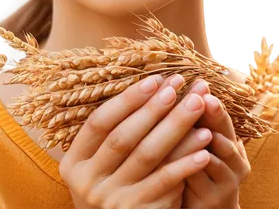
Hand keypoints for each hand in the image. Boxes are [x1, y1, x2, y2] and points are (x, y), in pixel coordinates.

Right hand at [59, 73, 211, 208]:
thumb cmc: (115, 184)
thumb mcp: (103, 162)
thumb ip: (118, 131)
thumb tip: (156, 85)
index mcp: (75, 162)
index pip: (99, 122)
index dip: (127, 99)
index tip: (155, 80)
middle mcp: (89, 181)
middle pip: (124, 136)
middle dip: (154, 107)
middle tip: (179, 85)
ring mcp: (112, 199)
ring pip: (147, 155)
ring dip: (175, 128)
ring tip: (198, 106)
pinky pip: (164, 182)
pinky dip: (184, 163)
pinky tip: (203, 149)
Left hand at [162, 79, 250, 208]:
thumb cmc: (195, 168)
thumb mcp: (196, 143)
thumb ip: (193, 120)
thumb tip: (174, 83)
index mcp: (229, 140)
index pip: (222, 118)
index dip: (211, 102)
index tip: (201, 83)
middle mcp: (234, 159)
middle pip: (224, 134)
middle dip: (214, 116)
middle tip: (206, 99)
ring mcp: (227, 181)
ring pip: (213, 157)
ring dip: (202, 141)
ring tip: (199, 127)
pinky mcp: (213, 200)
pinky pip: (200, 180)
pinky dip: (190, 167)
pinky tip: (181, 159)